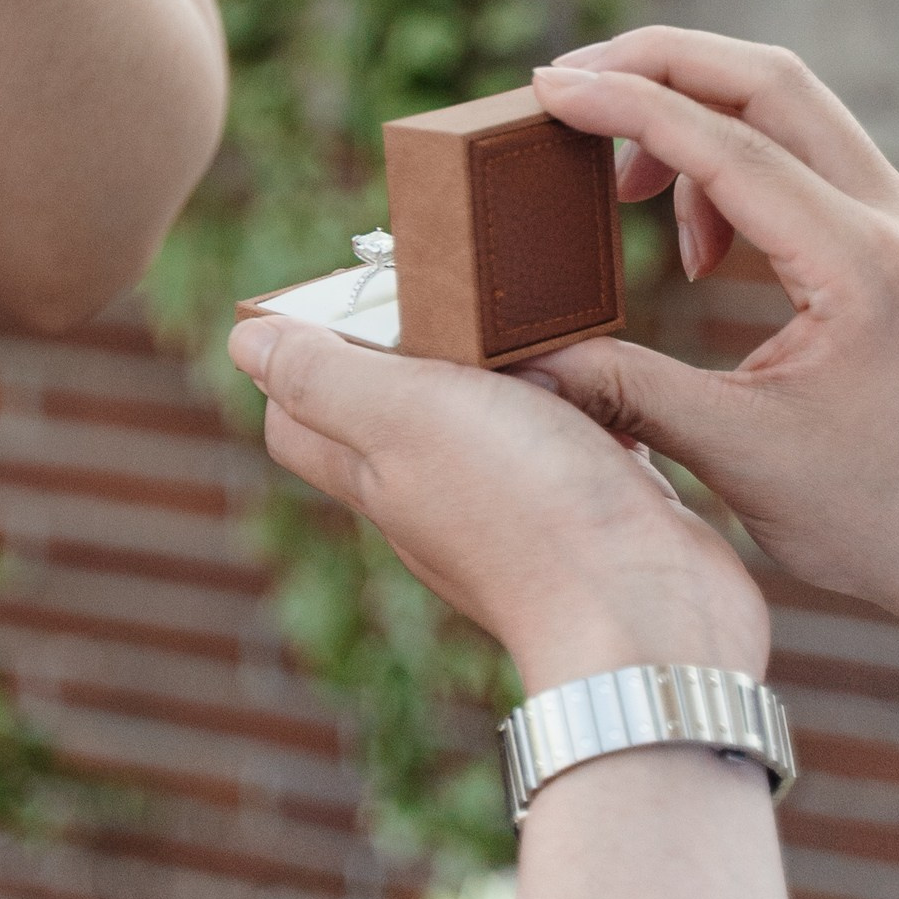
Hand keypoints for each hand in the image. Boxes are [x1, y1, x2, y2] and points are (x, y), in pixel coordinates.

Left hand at [226, 308, 767, 691]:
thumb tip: (244, 342)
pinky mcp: (588, 509)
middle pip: (392, 410)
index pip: (298, 417)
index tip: (342, 289)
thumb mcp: (406, 417)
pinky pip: (564, 441)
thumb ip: (325, 379)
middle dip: (408, 343)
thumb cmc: (526, 510)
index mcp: (376, 478)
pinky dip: (574, 400)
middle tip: (447, 281)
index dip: (300, 351)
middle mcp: (435, 500)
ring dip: (503, 367)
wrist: (655, 617)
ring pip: (487, 420)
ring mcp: (513, 510)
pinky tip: (597, 374)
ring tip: (529, 316)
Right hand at [528, 30, 898, 640]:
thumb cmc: (885, 520)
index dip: (624, 104)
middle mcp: (893, 217)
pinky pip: (808, 151)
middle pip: (768, 77)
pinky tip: (697, 242)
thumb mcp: (742, 460)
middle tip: (567, 90)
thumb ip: (629, 393)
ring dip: (696, 111)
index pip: (726, 141)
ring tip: (626, 191)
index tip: (543, 89)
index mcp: (857, 264)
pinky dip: (735, 156)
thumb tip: (526, 362)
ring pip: (791, 103)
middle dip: (658, 63)